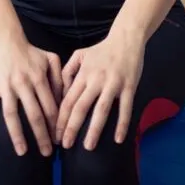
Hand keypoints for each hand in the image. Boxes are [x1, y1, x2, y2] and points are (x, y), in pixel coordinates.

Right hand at [0, 35, 63, 156]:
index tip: (59, 140)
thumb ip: (60, 77)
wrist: (6, 39)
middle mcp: (22, 84)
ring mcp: (5, 86)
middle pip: (34, 115)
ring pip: (11, 115)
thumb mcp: (51, 59)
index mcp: (39, 78)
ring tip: (22, 152)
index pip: (50, 107)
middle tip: (47, 154)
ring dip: (17, 135)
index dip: (55, 125)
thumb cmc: (31, 51)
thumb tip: (65, 99)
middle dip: (41, 136)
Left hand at [56, 29, 144, 150]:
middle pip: (80, 107)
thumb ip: (67, 71)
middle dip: (71, 128)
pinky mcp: (129, 86)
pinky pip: (125, 107)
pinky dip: (122, 123)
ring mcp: (113, 83)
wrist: (126, 38)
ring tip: (88, 146)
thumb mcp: (80, 54)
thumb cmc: (102, 49)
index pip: (68, 100)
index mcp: (83, 74)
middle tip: (65, 146)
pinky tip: (118, 139)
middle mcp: (96, 80)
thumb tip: (59, 91)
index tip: (56, 135)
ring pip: (101, 109)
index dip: (60, 119)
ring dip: (94, 129)